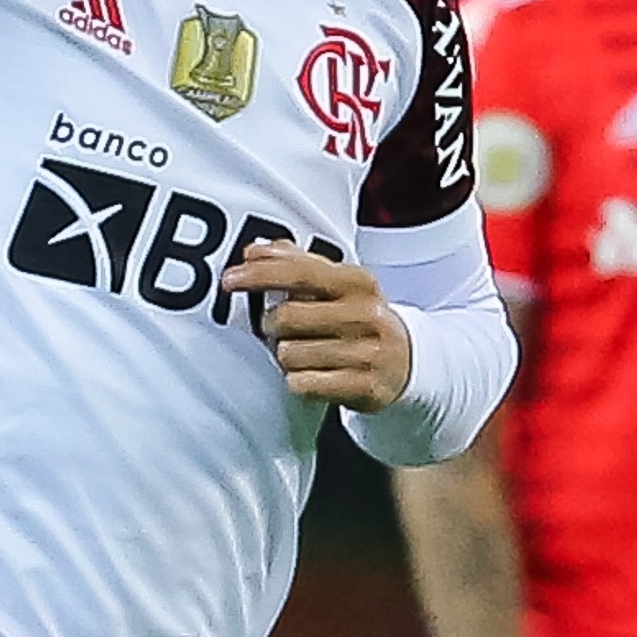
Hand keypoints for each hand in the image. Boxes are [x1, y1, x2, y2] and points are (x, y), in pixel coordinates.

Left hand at [220, 241, 411, 410]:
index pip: (299, 272)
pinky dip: (299, 382)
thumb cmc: (357, 318)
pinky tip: (315, 376)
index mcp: (358, 282)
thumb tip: (254, 250)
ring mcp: (368, 352)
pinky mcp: (365, 387)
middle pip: (285, 317)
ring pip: (289, 355)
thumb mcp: (337, 285)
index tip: (230, 280)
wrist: (407, 362)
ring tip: (306, 355)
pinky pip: (303, 384)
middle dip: (273, 326)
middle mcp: (366, 314)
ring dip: (287, 358)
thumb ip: (295, 262)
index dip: (259, 275)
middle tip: (284, 331)